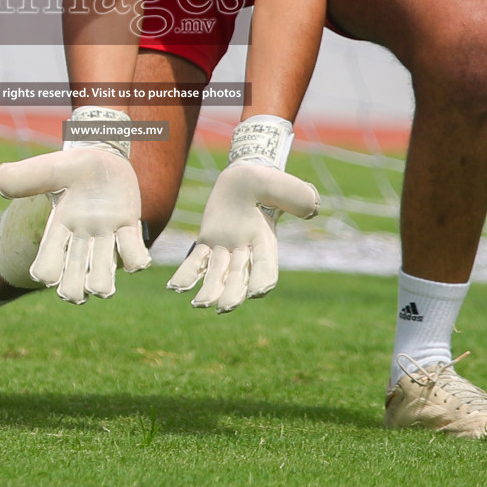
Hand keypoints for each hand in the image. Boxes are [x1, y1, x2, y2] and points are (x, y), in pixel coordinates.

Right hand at [0, 108, 150, 302]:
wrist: (101, 150)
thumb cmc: (71, 164)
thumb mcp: (48, 169)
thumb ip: (24, 177)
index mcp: (58, 229)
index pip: (45, 268)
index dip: (47, 274)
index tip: (51, 267)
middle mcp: (80, 239)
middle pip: (71, 286)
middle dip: (73, 292)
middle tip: (82, 285)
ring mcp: (105, 235)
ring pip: (101, 281)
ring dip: (102, 287)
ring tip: (103, 282)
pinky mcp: (129, 227)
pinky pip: (134, 256)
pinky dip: (135, 262)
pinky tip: (133, 255)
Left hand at [167, 116, 318, 312]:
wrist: (242, 179)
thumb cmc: (262, 181)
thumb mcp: (276, 183)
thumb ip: (294, 195)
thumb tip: (312, 209)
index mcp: (265, 241)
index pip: (266, 267)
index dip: (263, 280)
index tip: (257, 292)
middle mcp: (246, 251)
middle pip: (240, 278)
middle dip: (232, 293)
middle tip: (223, 308)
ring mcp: (225, 250)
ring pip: (217, 275)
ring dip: (209, 290)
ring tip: (198, 305)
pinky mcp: (207, 243)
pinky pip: (195, 261)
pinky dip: (186, 275)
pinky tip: (174, 287)